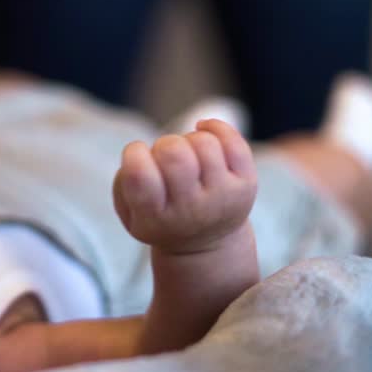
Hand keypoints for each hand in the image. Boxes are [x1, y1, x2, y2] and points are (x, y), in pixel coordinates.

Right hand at [113, 120, 257, 254]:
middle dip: (165, 144)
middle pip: (174, 152)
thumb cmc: (161, 216)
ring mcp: (222, 197)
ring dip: (190, 139)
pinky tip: (204, 134)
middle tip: (166, 158)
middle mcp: (191, 210)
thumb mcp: (130, 213)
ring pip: (204, 142)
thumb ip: (124, 182)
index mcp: (155, 218)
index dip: (135, 154)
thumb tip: (143, 152)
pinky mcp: (246, 185)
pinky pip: (233, 141)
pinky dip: (215, 127)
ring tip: (188, 155)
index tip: (139, 158)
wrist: (206, 243)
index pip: (140, 175)